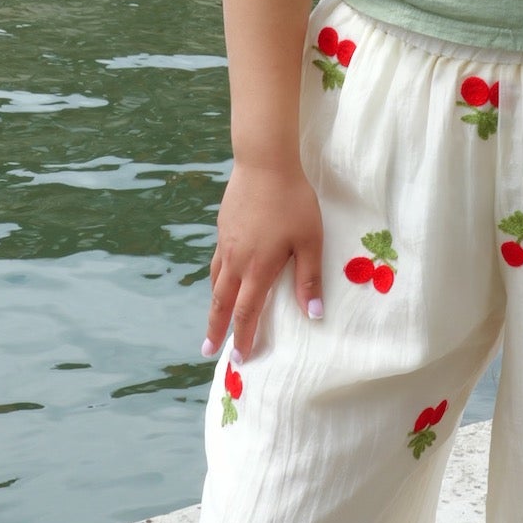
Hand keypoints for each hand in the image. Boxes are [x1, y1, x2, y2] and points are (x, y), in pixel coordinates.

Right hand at [206, 158, 323, 360]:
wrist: (264, 163)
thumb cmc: (293, 201)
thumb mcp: (309, 240)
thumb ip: (309, 279)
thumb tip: (314, 315)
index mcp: (258, 268)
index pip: (247, 313)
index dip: (242, 338)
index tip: (239, 359)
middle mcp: (236, 261)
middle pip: (222, 303)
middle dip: (216, 329)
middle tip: (208, 350)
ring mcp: (226, 243)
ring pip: (215, 283)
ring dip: (213, 306)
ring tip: (212, 320)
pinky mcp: (223, 228)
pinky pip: (216, 262)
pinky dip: (216, 279)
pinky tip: (221, 279)